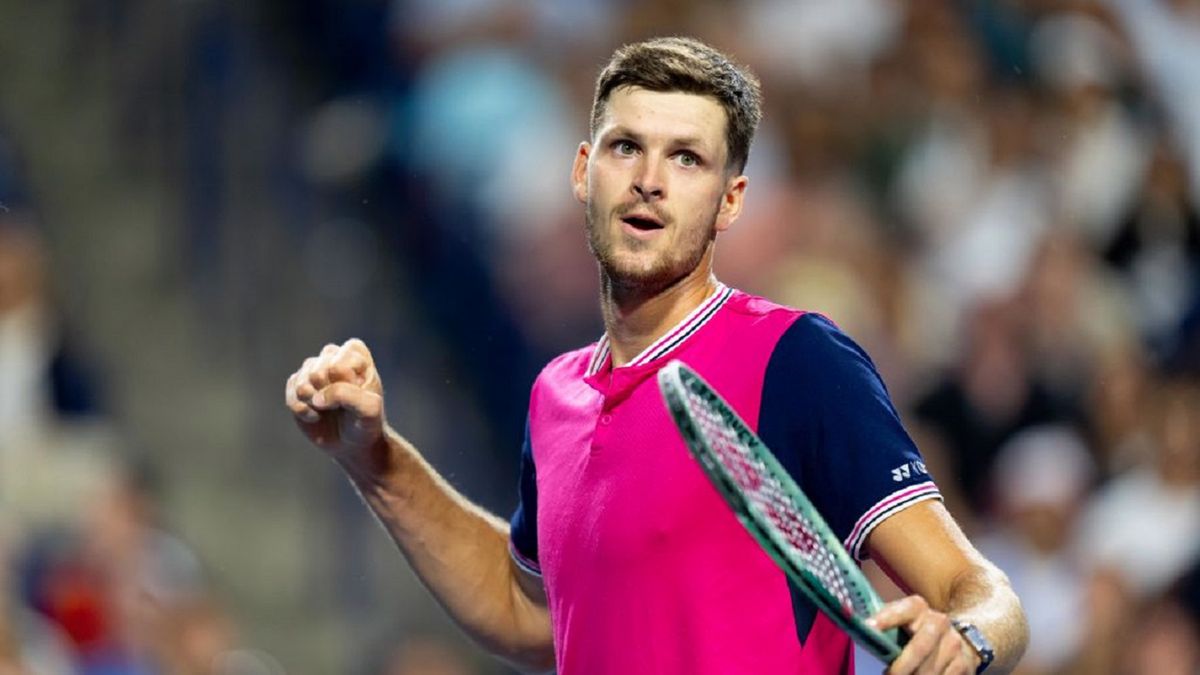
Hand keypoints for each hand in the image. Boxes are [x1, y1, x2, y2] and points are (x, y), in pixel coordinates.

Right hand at [285, 339, 385, 462]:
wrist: (352, 443)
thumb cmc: (366, 422)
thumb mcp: (369, 409)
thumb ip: (347, 395)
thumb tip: (316, 397)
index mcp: (356, 354)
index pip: (339, 365)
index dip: (345, 386)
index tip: (358, 394)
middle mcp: (332, 357)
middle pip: (318, 372)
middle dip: (327, 395)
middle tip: (340, 406)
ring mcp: (313, 370)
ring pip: (303, 382)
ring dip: (314, 402)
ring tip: (327, 410)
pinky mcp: (297, 385)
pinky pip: (292, 393)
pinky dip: (302, 409)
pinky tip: (315, 416)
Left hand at [868, 595, 979, 674]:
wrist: (961, 636)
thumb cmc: (917, 630)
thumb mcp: (903, 620)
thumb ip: (885, 624)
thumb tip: (861, 631)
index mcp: (917, 607)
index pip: (902, 610)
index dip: (885, 618)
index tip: (868, 627)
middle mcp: (939, 622)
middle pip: (920, 648)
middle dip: (902, 667)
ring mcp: (953, 644)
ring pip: (930, 669)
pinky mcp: (964, 664)